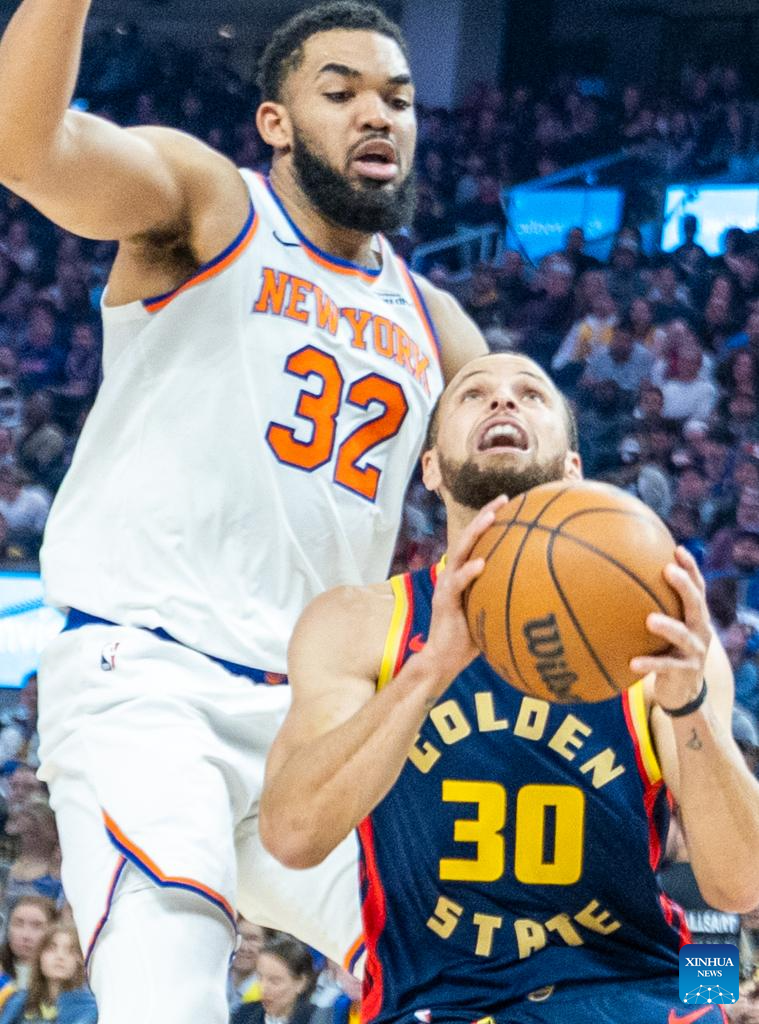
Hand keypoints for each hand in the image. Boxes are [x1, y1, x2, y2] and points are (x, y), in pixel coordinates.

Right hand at [416, 495, 508, 696]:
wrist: (444, 659)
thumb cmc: (472, 638)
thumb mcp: (493, 612)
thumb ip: (508, 598)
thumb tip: (544, 593)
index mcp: (464, 573)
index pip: (478, 539)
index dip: (492, 519)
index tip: (513, 503)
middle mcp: (454, 573)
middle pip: (468, 536)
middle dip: (485, 515)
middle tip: (504, 499)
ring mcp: (447, 585)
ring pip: (460, 551)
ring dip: (475, 533)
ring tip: (491, 518)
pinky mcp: (444, 601)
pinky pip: (457, 583)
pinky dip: (468, 571)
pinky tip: (482, 563)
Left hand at [629, 546, 710, 712]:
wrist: (683, 691)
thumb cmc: (668, 650)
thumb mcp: (666, 627)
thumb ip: (652, 606)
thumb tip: (617, 577)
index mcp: (696, 616)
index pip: (698, 587)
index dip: (691, 568)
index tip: (677, 549)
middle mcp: (700, 630)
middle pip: (696, 604)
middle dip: (684, 586)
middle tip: (668, 571)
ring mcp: (695, 652)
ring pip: (684, 636)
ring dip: (668, 627)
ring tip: (650, 620)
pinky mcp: (684, 672)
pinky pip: (666, 666)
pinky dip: (649, 663)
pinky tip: (632, 662)